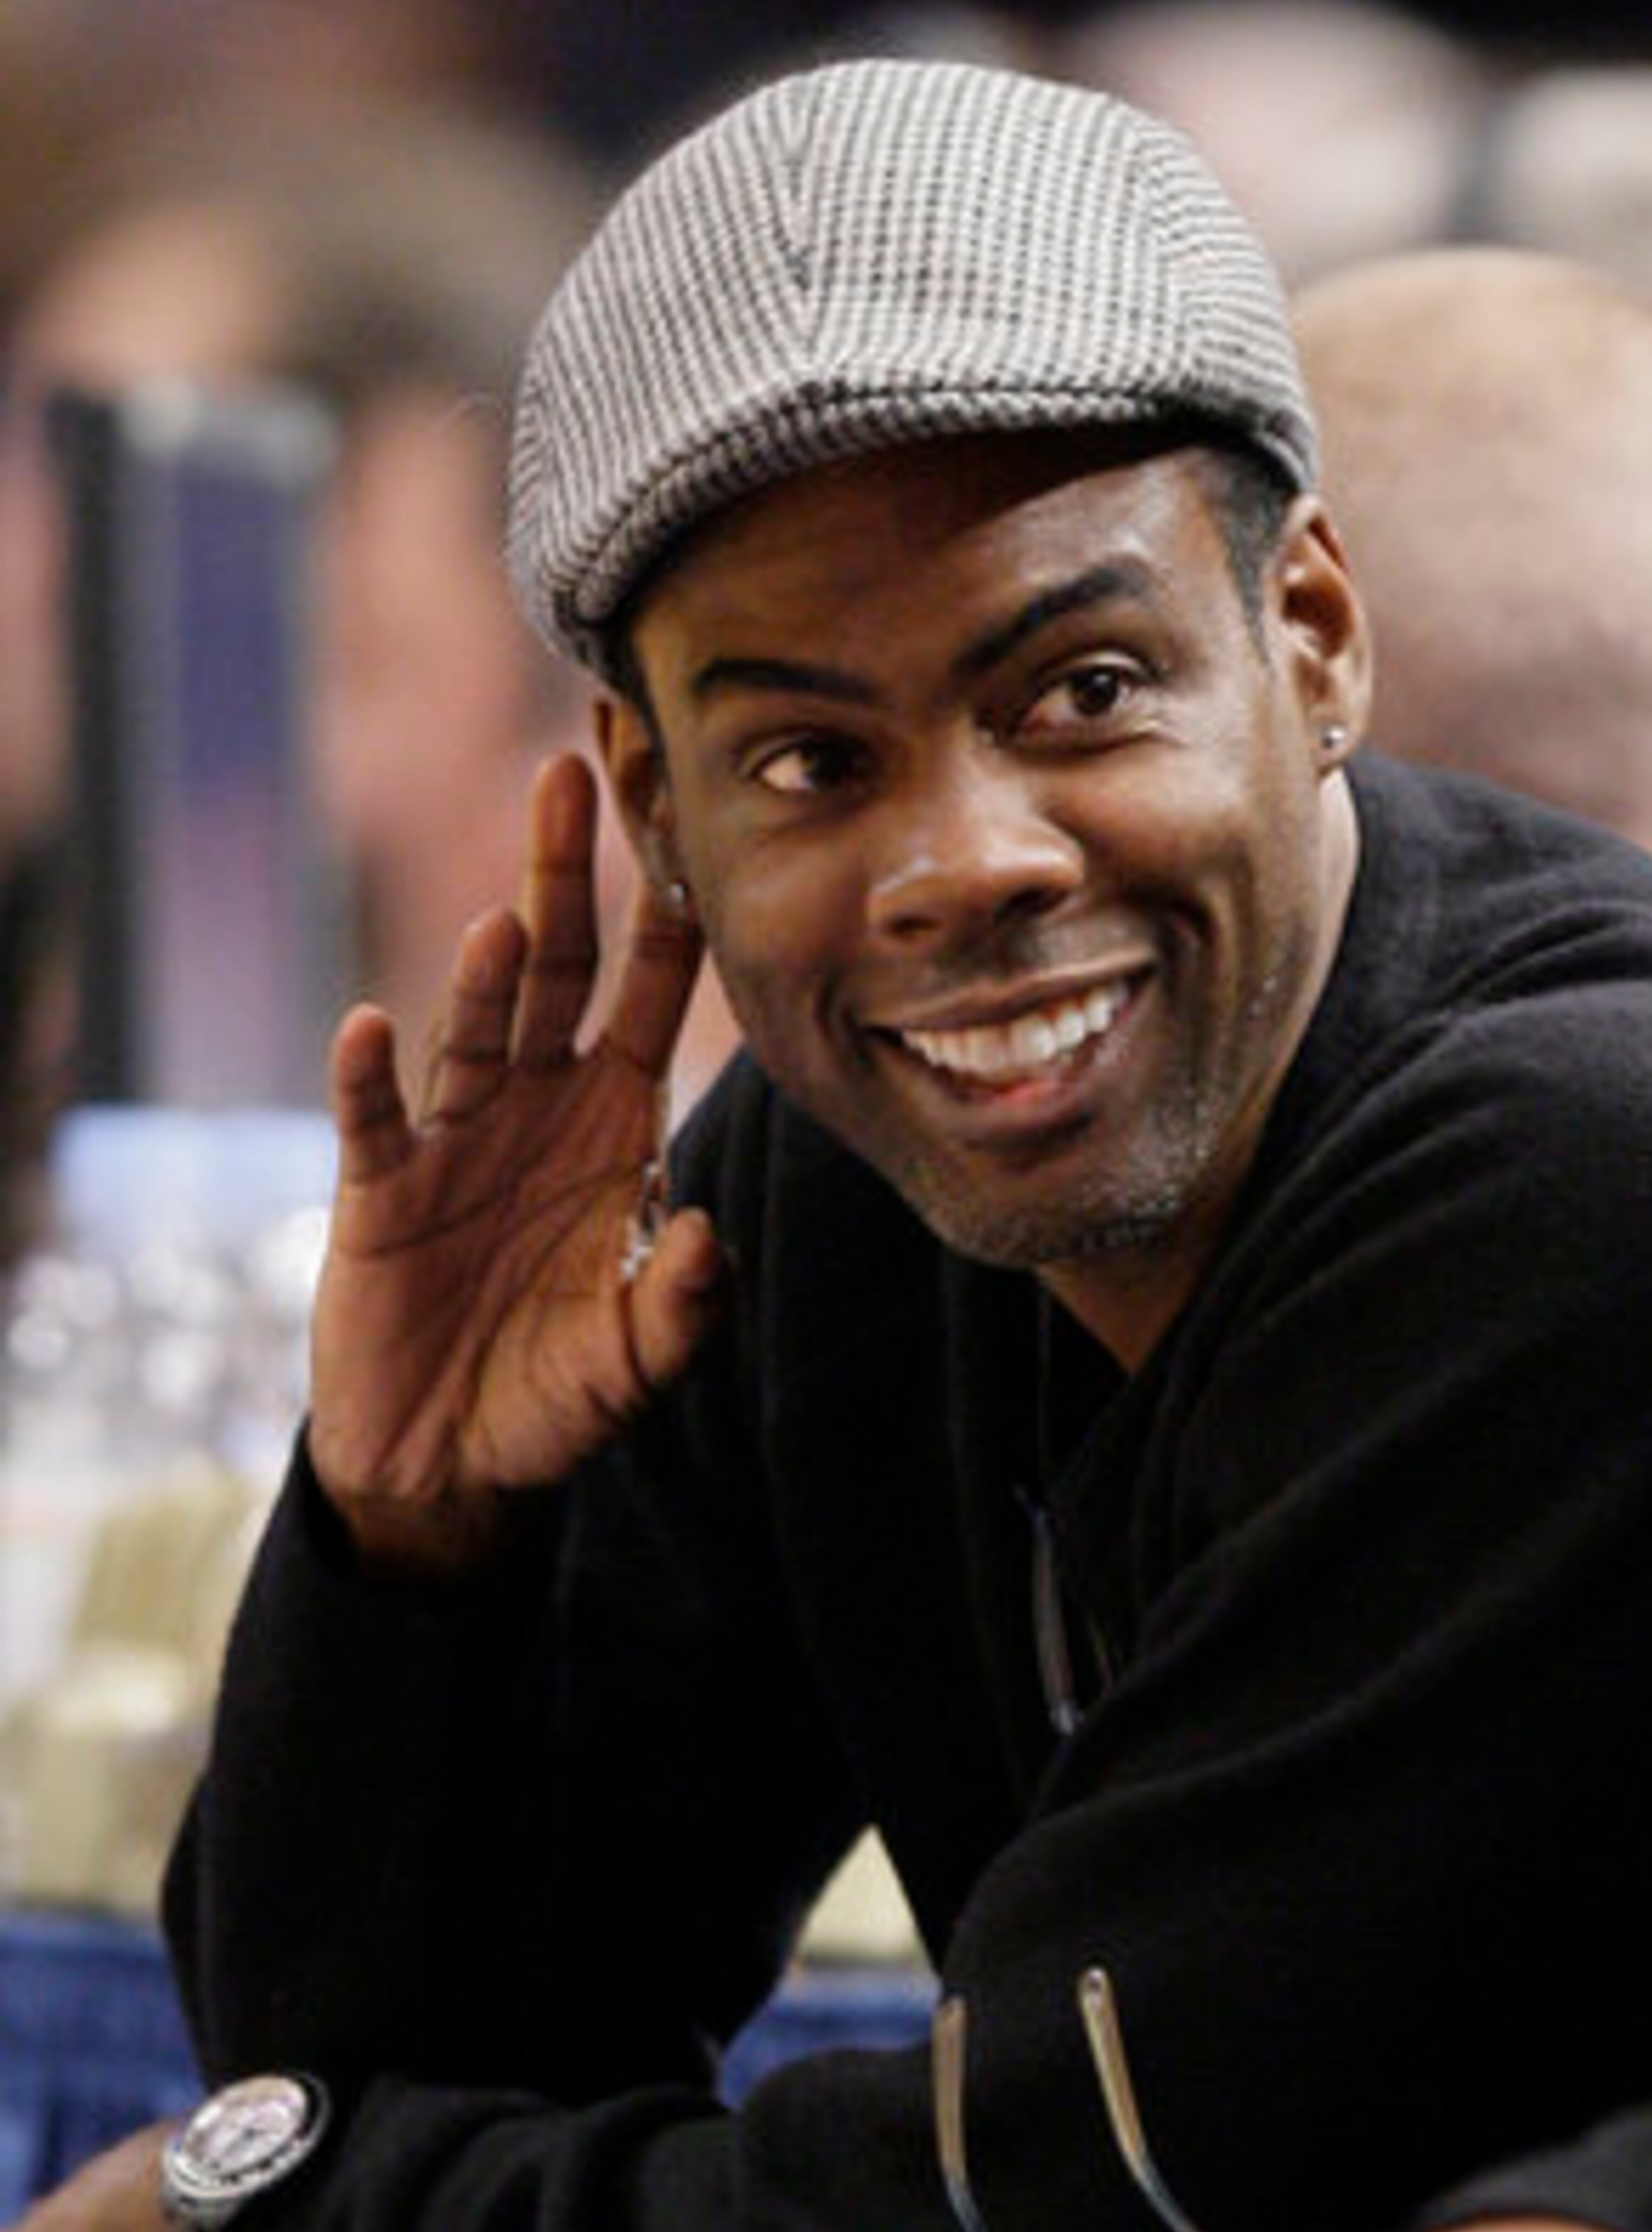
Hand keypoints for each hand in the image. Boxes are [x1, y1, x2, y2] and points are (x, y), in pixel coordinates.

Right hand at [309, 752, 724, 1571]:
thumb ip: (682, 1304)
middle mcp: (538, 1110)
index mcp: (614, 1131)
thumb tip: (704, 1234)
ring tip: (506, 924)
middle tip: (571, 774)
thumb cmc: (552, 1395)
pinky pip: (375, 1118)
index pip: (648, 1003)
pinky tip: (367, 1028)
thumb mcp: (637, 1360)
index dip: (669, 922)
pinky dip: (368, 1075)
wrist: (448, 1457)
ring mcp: (456, 1139)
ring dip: (488, 978)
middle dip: (565, 877)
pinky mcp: (380, 1188)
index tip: (685, 826)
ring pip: (475, 1027)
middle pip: (559, 972)